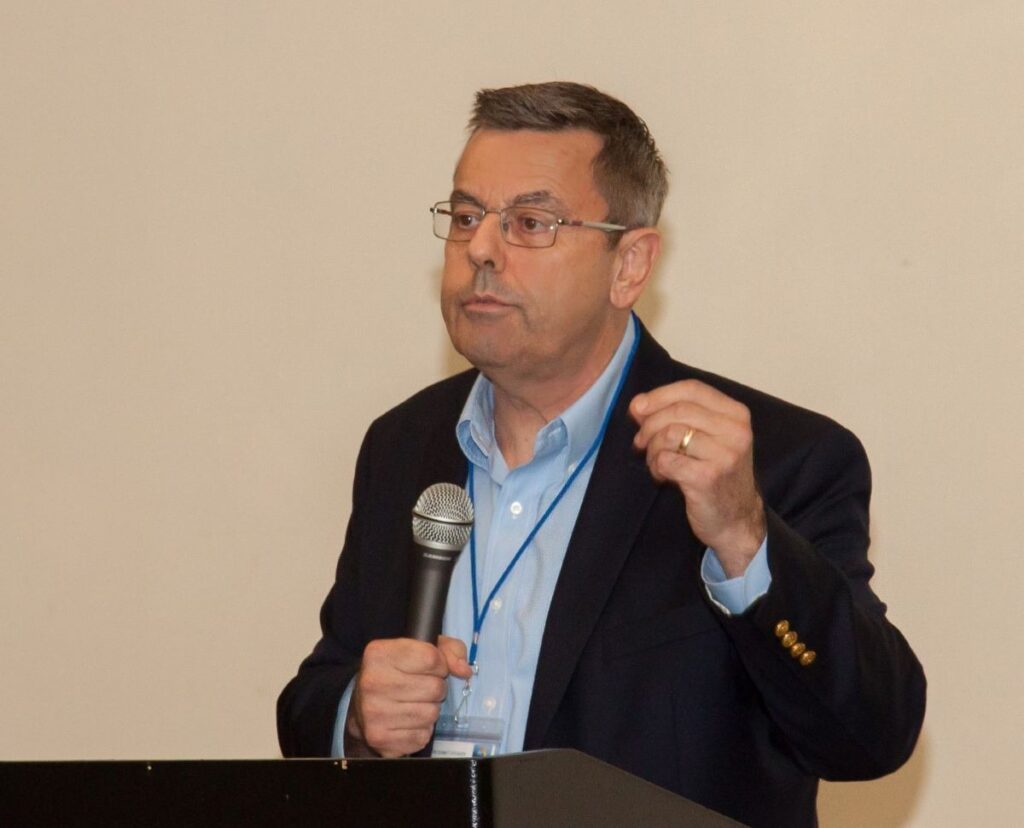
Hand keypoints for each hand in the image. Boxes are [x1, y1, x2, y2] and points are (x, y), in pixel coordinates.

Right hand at [346, 635, 472, 757]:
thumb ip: (450, 651)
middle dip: (436, 688)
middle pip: (434, 688)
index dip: (440, 665)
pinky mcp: (380, 739)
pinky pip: (422, 736)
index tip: (432, 668)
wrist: (362, 705)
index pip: (431, 658)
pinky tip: (408, 721)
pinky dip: (421, 730)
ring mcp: (374, 713)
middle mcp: (373, 682)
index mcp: (380, 654)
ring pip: (431, 714)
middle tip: (422, 688)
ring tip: (415, 704)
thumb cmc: (398, 672)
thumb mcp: (421, 649)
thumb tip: (464, 671)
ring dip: (430, 710)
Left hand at [630, 379, 765, 576]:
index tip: (638, 407)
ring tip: (655, 462)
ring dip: (652, 449)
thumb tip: (638, 405)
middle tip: (640, 442)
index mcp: (736, 414)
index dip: (660, 395)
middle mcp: (735, 431)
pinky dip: (656, 467)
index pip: (692, 389)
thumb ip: (677, 417)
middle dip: (650, 425)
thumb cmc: (717, 474)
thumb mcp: (707, 438)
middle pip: (677, 410)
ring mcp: (724, 454)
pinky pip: (666, 460)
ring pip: (669, 434)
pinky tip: (663, 476)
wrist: (737, 520)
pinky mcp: (708, 477)